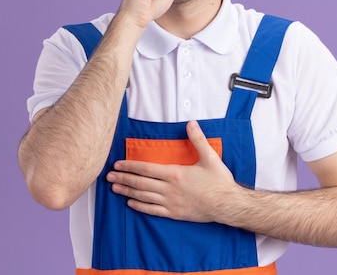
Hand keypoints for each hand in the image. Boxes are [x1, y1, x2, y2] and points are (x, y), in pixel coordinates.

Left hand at [107, 120, 236, 222]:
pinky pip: (153, 210)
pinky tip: (131, 203)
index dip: (130, 166)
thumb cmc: (219, 181)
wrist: (227, 205)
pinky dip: (140, 206)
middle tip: (108, 176)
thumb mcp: (210, 157)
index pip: (146, 169)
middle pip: (140, 183)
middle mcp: (169, 189)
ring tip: (114, 188)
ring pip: (143, 197)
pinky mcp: (174, 214)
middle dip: (123, 178)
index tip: (117, 164)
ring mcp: (171, 203)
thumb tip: (191, 123)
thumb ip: (198, 140)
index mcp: (175, 174)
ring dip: (127, 191)